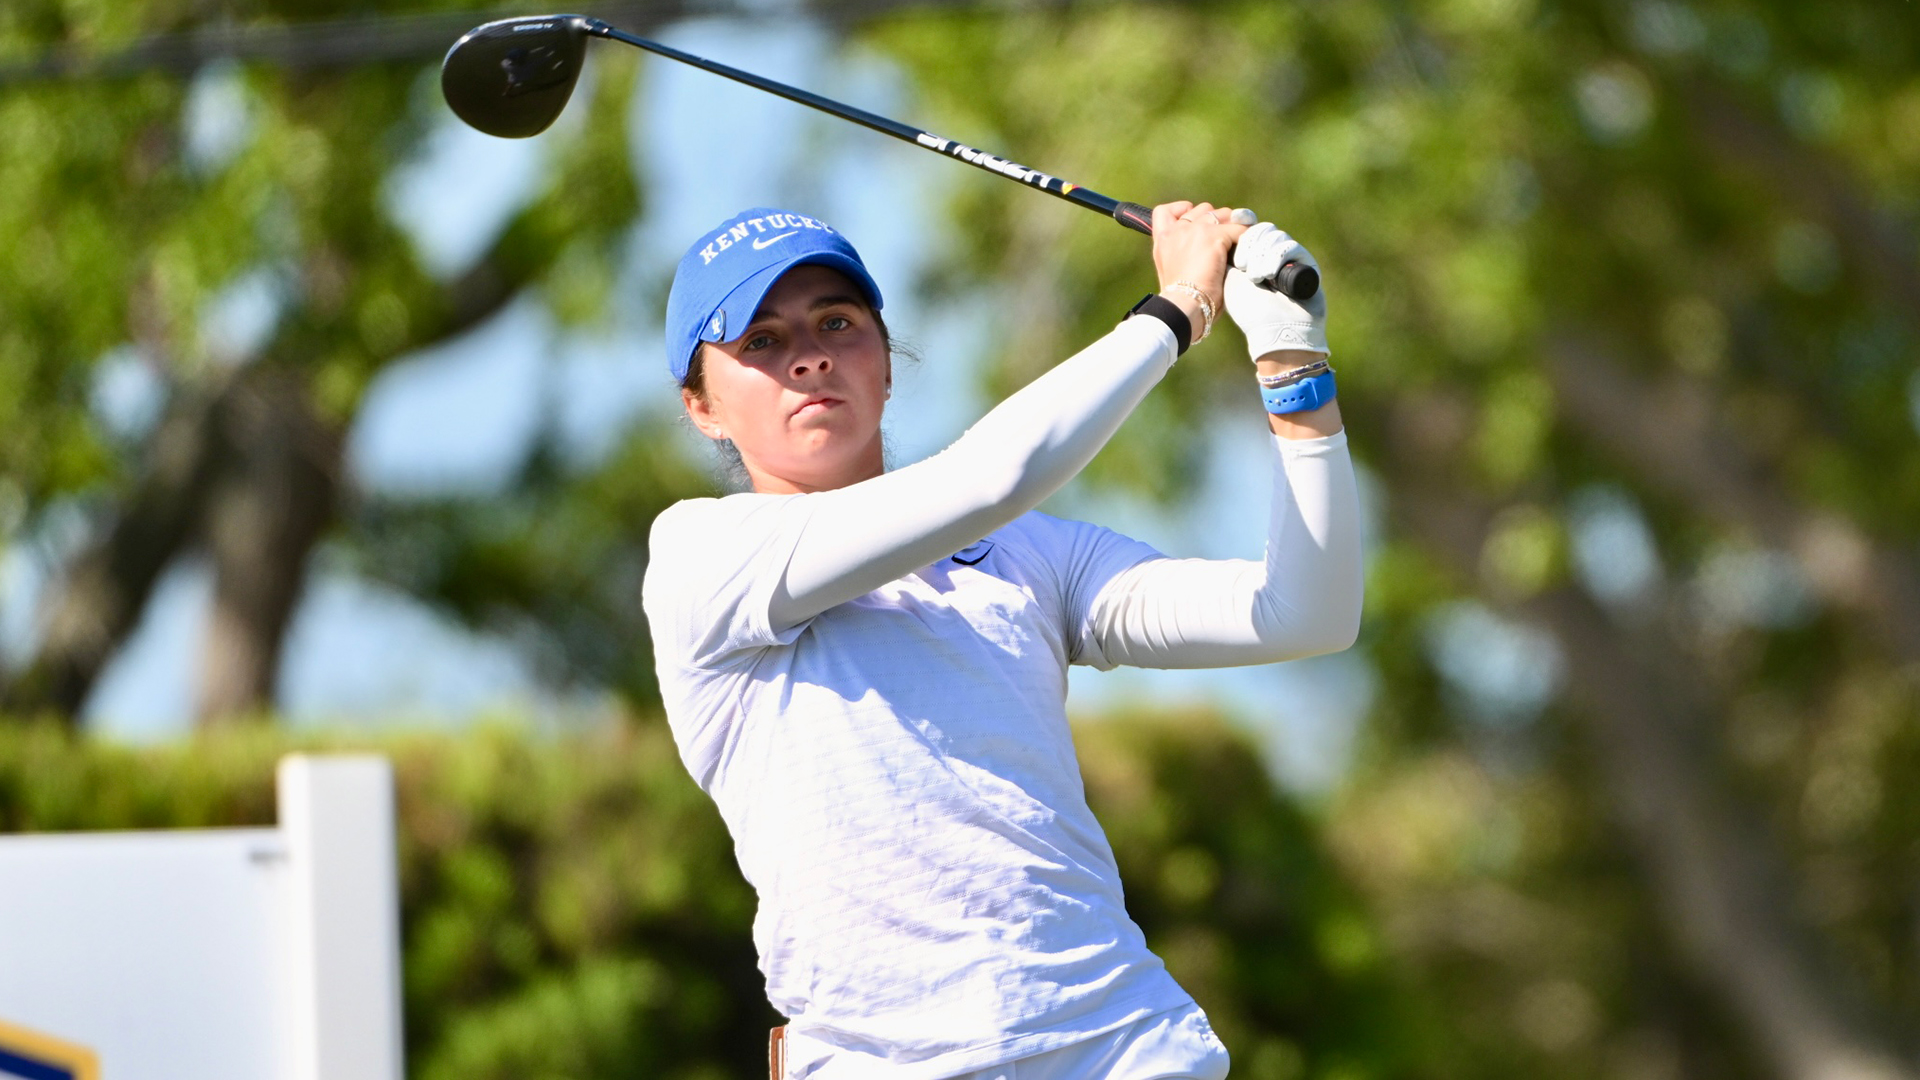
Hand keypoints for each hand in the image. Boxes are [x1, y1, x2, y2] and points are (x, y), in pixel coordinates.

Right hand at [1150, 201, 1249, 336]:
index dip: (1182, 209)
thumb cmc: (1181, 299)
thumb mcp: (1171, 272)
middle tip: (1225, 238)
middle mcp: (1177, 230)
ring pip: (1223, 214)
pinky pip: (1238, 228)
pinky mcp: (1214, 237)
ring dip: (1232, 226)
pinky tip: (1247, 250)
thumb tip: (1201, 253)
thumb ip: (1180, 255)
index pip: (1165, 211)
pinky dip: (1245, 236)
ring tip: (1238, 243)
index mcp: (1163, 241)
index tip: (1194, 219)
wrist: (1184, 306)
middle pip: (1202, 209)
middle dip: (1216, 220)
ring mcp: (1195, 231)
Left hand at [1225, 221, 1328, 360]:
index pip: (1248, 229)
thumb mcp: (1231, 279)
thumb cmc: (1250, 310)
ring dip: (1261, 253)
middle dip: (1249, 242)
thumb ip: (1227, 253)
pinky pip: (1290, 246)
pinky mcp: (1307, 263)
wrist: (1275, 332)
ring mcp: (1290, 258)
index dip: (1242, 222)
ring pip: (1274, 235)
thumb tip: (1224, 228)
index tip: (1233, 222)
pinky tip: (1268, 274)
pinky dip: (1276, 256)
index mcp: (1252, 257)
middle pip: (1261, 229)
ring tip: (1255, 276)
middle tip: (1242, 264)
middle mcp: (1272, 255)